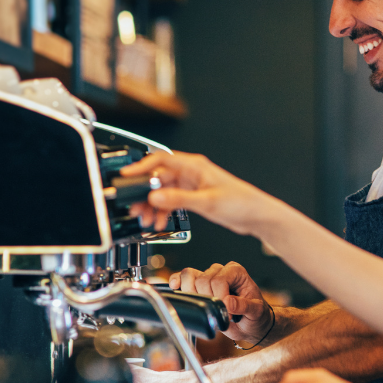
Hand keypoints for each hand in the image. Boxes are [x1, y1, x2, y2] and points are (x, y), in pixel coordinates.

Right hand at [122, 152, 269, 235]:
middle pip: (159, 179)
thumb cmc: (241, 202)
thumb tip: (155, 196)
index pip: (161, 159)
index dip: (141, 167)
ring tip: (146, 219)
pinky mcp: (194, 197)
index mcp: (194, 166)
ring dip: (153, 206)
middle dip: (145, 194)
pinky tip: (160, 222)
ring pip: (163, 192)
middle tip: (134, 207)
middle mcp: (191, 173)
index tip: (127, 176)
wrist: (256, 215)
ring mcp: (192, 185)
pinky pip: (172, 202)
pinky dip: (164, 211)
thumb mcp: (206, 201)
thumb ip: (179, 199)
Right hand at [169, 261, 273, 342]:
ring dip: (194, 294)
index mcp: (236, 272)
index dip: (220, 296)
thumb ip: (244, 306)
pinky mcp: (198, 286)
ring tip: (206, 305)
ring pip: (190, 277)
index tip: (226, 310)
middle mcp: (221, 271)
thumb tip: (228, 303)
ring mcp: (209, 277)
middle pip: (203, 279)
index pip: (219, 279)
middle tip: (219, 311)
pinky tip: (175, 287)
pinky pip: (183, 278)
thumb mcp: (256, 312)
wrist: (250, 323)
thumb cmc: (255, 315)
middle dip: (208, 299)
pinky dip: (177, 282)